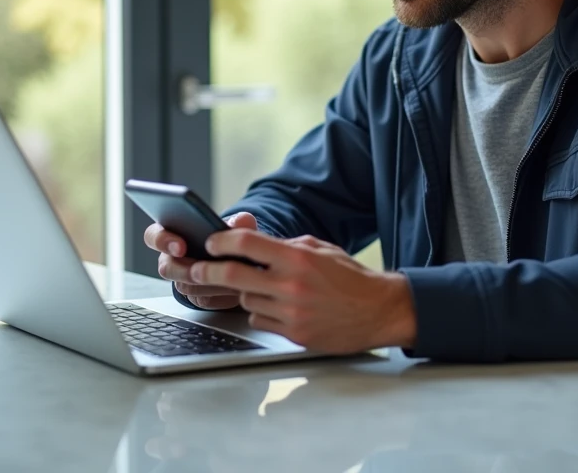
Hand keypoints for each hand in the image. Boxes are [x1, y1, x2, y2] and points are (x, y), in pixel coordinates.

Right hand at [144, 211, 257, 309]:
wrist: (237, 260)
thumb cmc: (225, 236)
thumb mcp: (232, 225)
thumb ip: (237, 221)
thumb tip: (243, 220)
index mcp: (172, 235)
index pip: (153, 236)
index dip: (162, 241)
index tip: (180, 246)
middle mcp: (173, 260)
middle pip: (166, 268)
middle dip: (183, 269)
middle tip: (199, 268)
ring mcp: (183, 280)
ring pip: (186, 287)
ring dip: (205, 283)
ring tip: (225, 277)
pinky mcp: (199, 297)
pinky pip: (204, 300)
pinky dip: (220, 295)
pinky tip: (235, 288)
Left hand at [189, 230, 416, 353]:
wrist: (379, 310)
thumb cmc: (350, 277)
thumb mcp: (320, 249)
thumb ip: (287, 246)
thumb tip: (254, 245)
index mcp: (298, 258)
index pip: (247, 244)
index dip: (222, 242)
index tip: (211, 243)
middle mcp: (291, 285)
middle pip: (233, 275)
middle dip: (208, 270)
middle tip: (197, 268)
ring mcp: (292, 313)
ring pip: (246, 300)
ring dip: (245, 292)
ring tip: (261, 288)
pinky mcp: (295, 335)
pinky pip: (260, 321)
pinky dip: (262, 313)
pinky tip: (276, 307)